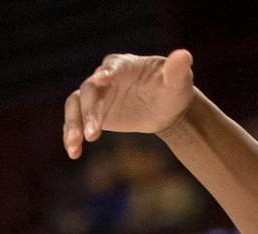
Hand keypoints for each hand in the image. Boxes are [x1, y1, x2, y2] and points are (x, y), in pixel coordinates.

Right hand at [64, 50, 198, 158]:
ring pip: (76, 105)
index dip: (107, 72)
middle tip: (93, 135)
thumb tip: (185, 56)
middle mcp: (104, 76)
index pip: (113, 66)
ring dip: (73, 124)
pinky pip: (76, 120)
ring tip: (74, 145)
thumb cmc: (172, 90)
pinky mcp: (92, 112)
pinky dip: (72, 135)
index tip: (102, 80)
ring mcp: (96, 94)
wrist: (166, 108)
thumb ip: (178, 70)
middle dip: (90, 111)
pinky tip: (74, 153)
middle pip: (90, 90)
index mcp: (124, 64)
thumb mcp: (178, 82)